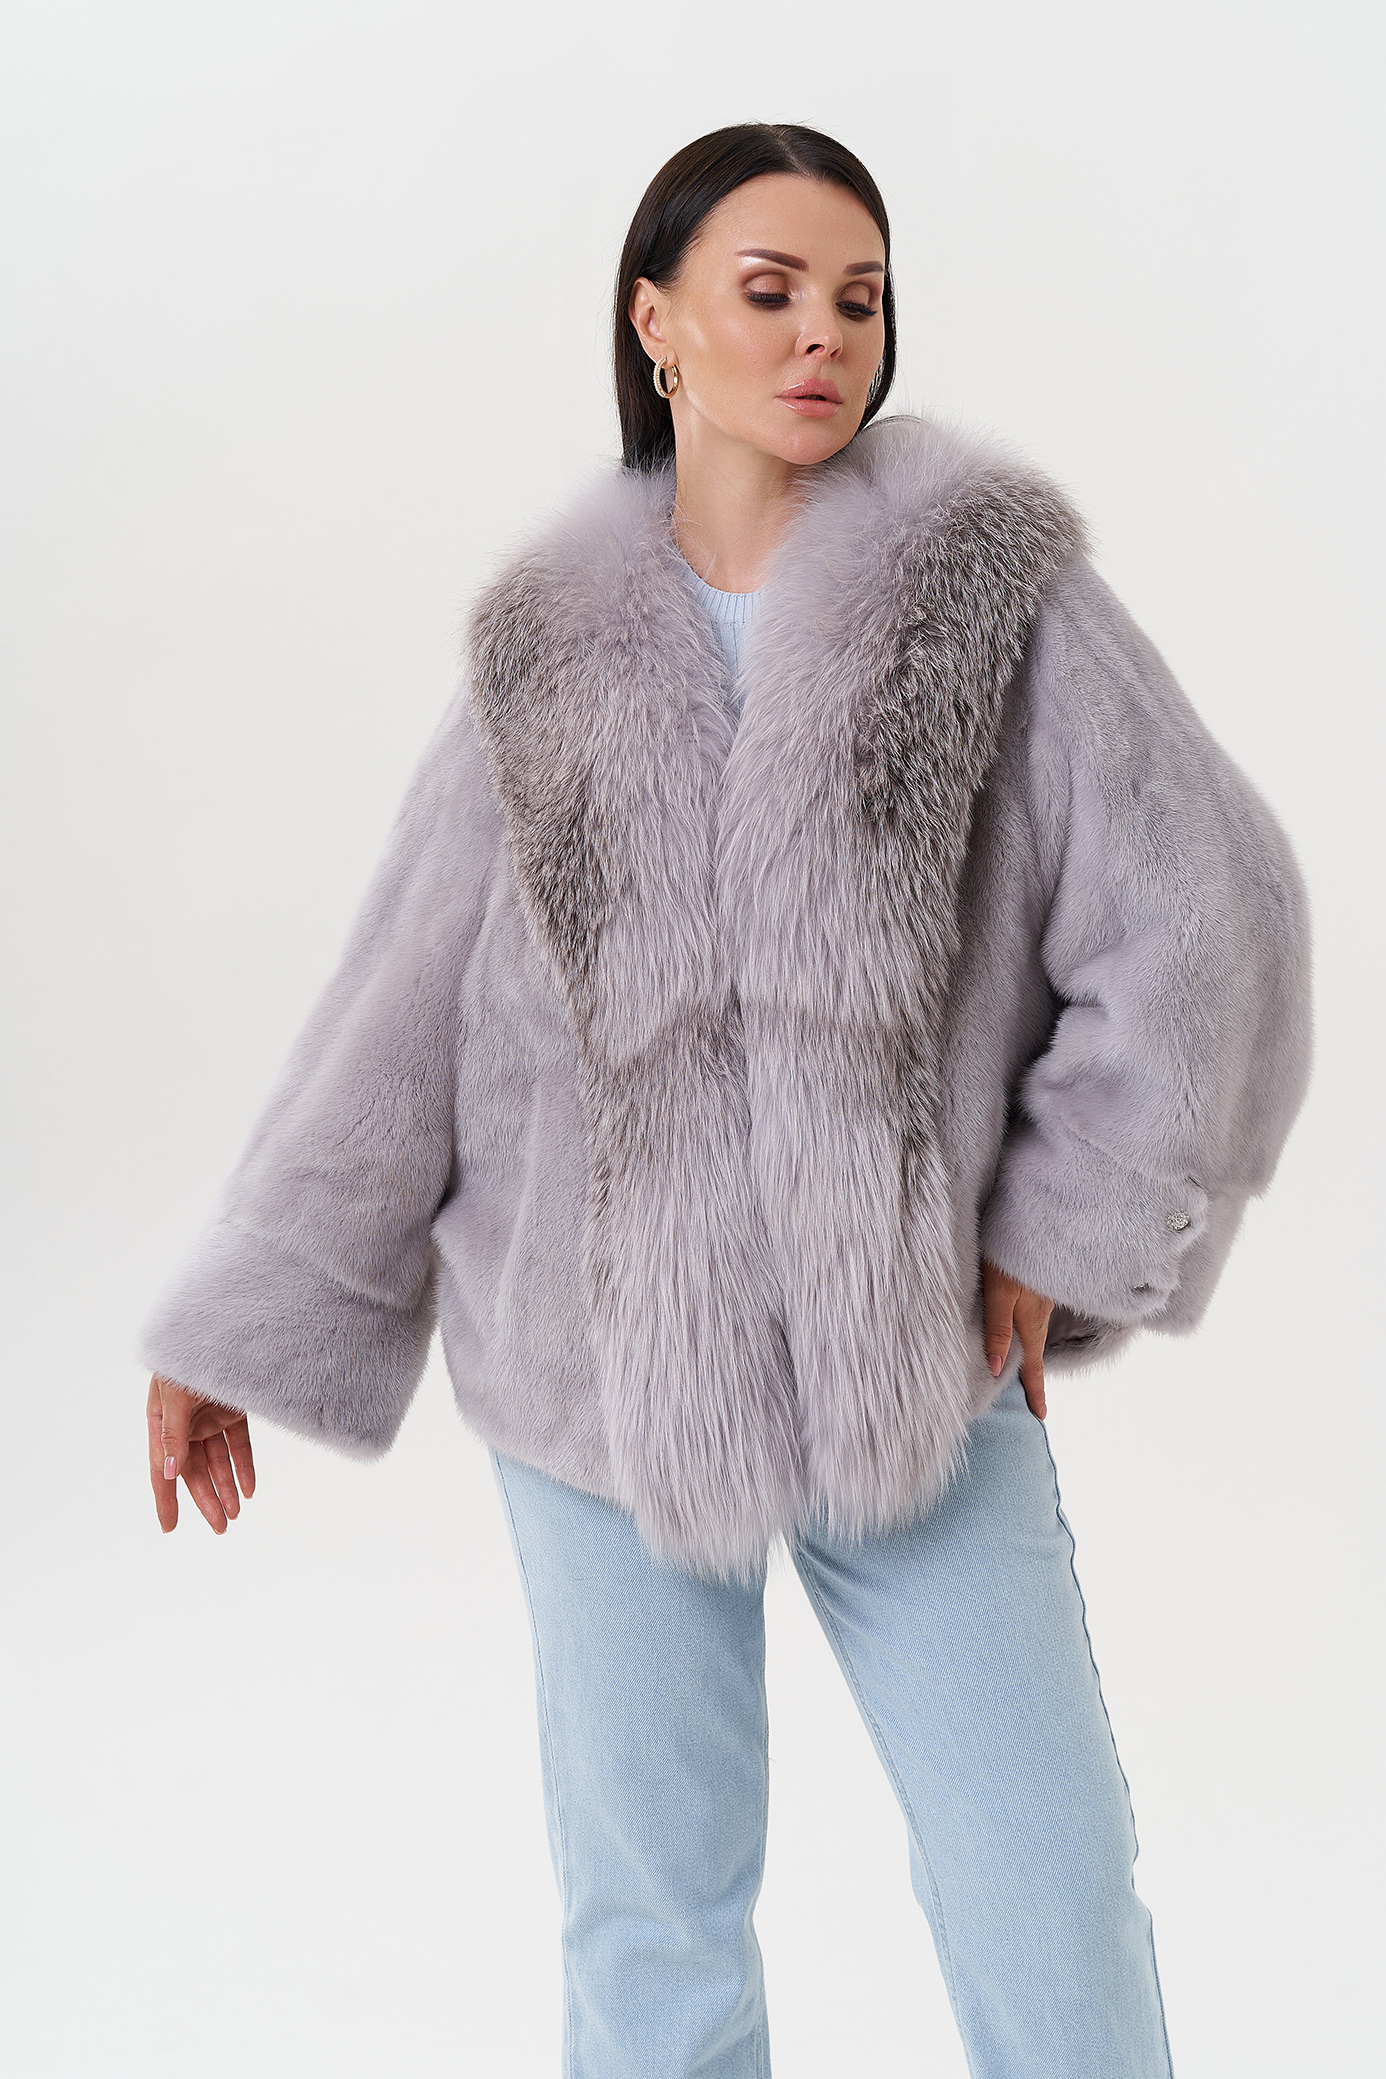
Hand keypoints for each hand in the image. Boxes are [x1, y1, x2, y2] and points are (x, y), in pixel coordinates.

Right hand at [147, 1373, 255, 1532]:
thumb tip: (171, 1470)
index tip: (168, 1528)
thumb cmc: (185, 1359)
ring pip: (218, 1461)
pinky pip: (239, 1445)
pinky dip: (245, 1466)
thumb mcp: (175, 1395)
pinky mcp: (233, 1410)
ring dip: (227, 1487)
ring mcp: (209, 1417)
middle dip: (206, 1499)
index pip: (162, 1468)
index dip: (166, 1499)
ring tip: (237, 1512)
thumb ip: (174, 1433)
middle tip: (221, 1527)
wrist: (219, 1327)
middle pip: (194, 1470)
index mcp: (161, 1421)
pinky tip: (251, 1488)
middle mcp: (184, 1423)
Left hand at [981, 1259, 1054, 1419]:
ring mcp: (1043, 1291)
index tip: (1040, 1415)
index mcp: (1030, 1316)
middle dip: (1034, 1373)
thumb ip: (996, 1327)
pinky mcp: (1041, 1275)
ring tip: (1028, 1365)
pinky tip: (1027, 1319)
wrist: (1038, 1213)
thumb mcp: (998, 1289)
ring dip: (1032, 1347)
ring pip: (1036, 1325)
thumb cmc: (1009, 1248)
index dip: (1034, 1388)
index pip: (1031, 1361)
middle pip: (1036, 1346)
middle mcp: (1040, 1307)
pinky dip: (1031, 1322)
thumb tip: (993, 1367)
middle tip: (1037, 1401)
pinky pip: (1036, 1308)